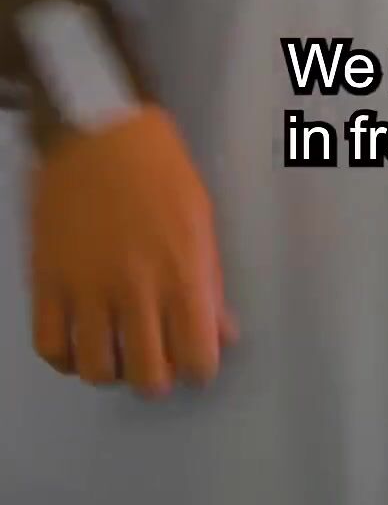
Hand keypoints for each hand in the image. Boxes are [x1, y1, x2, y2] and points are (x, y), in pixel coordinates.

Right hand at [27, 103, 237, 396]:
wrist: (96, 127)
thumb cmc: (159, 164)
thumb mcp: (200, 214)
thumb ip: (211, 280)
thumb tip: (224, 331)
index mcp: (182, 271)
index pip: (198, 358)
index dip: (199, 366)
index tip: (193, 354)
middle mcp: (135, 289)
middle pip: (148, 377)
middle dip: (157, 375)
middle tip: (155, 354)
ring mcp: (86, 288)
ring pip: (97, 371)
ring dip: (111, 368)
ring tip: (117, 347)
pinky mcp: (47, 281)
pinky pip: (50, 347)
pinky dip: (65, 357)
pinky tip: (79, 341)